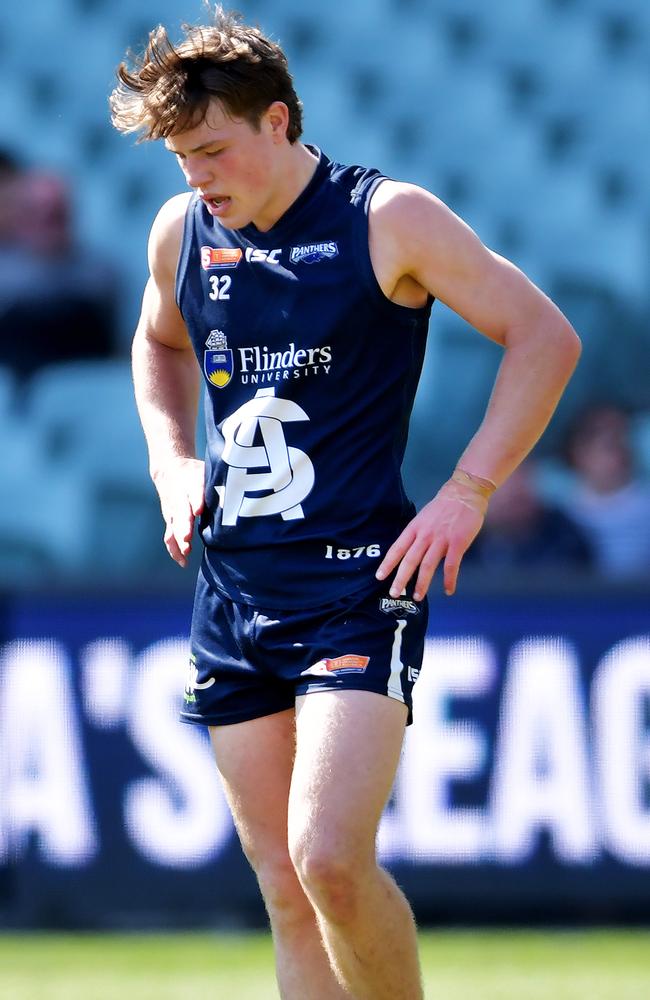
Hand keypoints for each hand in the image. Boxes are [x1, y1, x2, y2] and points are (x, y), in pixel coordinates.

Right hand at [153, 457, 204, 566]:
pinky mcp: (170, 521)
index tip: (198, 511)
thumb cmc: (193, 473)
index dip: (195, 501)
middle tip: (187, 539)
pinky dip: (175, 550)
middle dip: (183, 527)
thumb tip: (232, 495)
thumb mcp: (204, 471)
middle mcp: (179, 499)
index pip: (193, 492)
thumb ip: (215, 483)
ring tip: (186, 554)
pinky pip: (170, 537)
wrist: (169, 470)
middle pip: (180, 514)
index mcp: (190, 484)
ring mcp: (172, 512)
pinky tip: (183, 562)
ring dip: (178, 541)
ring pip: (173, 527)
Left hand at [376, 473, 492, 598]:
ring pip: (428, 565)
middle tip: (394, 593)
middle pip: (410, 560)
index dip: (388, 563)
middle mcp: (424, 535)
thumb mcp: (423, 518)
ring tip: (417, 597)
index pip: (397, 548)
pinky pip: (451, 566)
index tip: (380, 576)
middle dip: (401, 578)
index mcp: (414, 528)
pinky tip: (449, 590)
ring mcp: (441, 540)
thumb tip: (411, 552)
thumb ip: (417, 534)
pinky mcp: (457, 543)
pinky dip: (449, 580)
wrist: (465, 493)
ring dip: (422, 583)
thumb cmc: (443, 506)